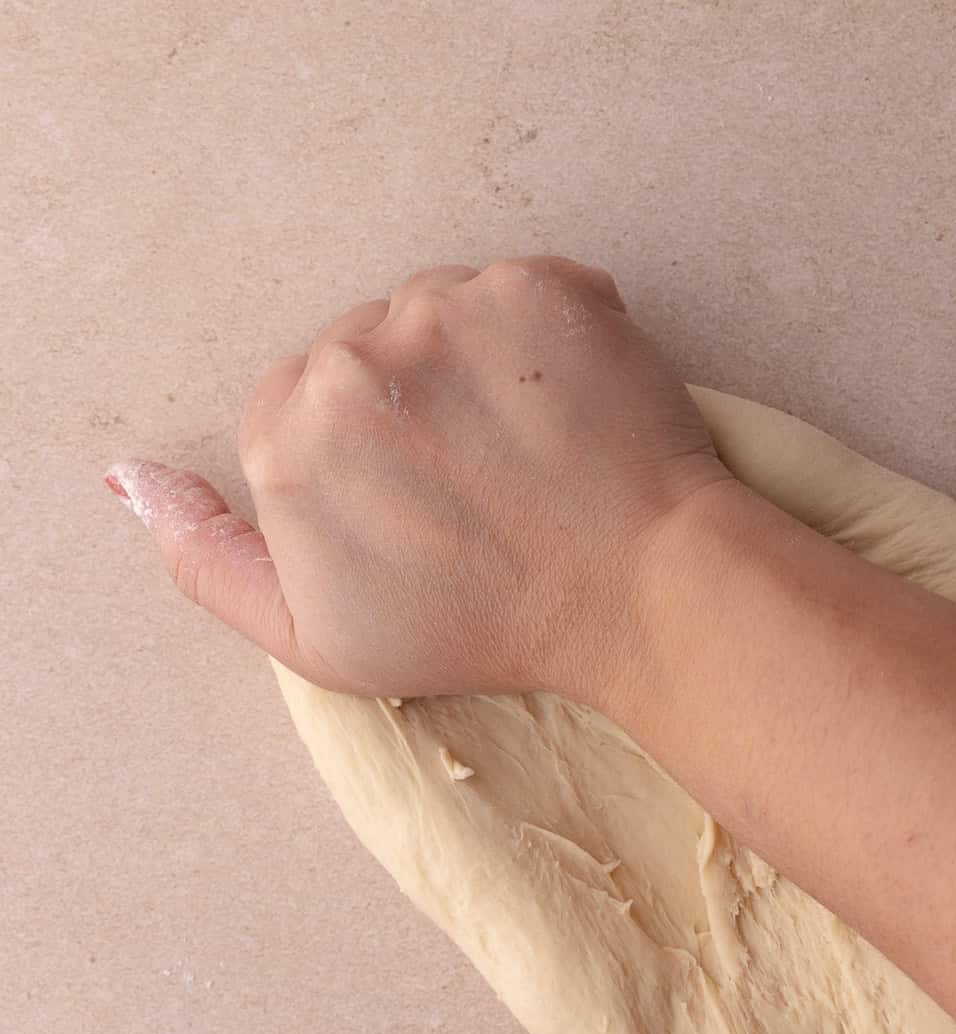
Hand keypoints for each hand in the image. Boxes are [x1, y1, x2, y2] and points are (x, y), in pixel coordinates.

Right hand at [106, 256, 727, 700]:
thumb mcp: (314, 639)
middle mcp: (352, 356)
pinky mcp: (540, 285)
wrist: (635, 595)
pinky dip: (544, 341)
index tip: (417, 510)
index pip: (297, 413)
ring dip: (473, 367)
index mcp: (286, 435)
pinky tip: (566, 410)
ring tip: (524, 449)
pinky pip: (520, 294)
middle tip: (477, 483)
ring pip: (439, 316)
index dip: (363, 465)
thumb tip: (130, 480)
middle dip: (411, 410)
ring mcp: (451, 310)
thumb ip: (206, 558)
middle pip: (362, 356)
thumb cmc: (480, 629)